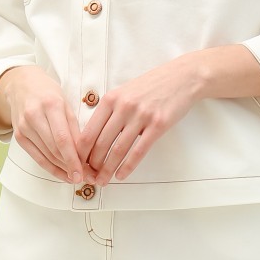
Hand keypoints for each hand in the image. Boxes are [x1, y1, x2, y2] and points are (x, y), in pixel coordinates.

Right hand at [0, 67, 91, 186]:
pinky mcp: (18, 136)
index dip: (74, 159)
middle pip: (54, 149)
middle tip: (85, 177)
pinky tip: (62, 173)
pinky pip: (36, 157)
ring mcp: (24, 127)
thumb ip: (75, 127)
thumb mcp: (66, 103)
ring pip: (46, 155)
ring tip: (76, 177)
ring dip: (62, 169)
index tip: (84, 173)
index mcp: (51, 105)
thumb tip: (85, 154)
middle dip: (71, 166)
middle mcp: (34, 116)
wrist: (21, 84)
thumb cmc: (48, 93)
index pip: (63, 139)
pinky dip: (50, 167)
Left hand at [76, 57, 203, 183]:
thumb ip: (109, 111)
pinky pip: (139, 151)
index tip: (78, 164)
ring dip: (108, 169)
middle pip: (101, 143)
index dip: (81, 152)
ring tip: (103, 181)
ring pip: (118, 150)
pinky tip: (121, 175)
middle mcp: (123, 107)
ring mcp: (141, 116)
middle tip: (90, 177)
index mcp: (110, 99)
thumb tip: (94, 136)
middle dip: (92, 165)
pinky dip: (128, 166)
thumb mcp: (124, 92)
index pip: (89, 131)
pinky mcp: (158, 125)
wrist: (181, 77)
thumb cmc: (151, 86)